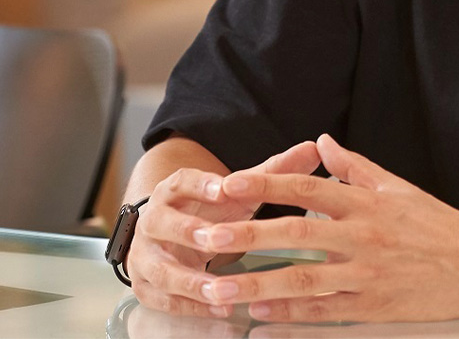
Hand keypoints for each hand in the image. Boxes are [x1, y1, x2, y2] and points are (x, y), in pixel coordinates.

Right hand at [128, 140, 321, 317]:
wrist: (167, 238)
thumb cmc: (209, 212)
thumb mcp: (237, 193)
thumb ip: (272, 172)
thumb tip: (314, 148)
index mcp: (174, 191)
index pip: (181, 181)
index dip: (200, 185)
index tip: (223, 188)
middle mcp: (154, 220)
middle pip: (161, 223)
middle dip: (186, 232)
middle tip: (213, 240)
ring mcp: (145, 256)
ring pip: (160, 268)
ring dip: (189, 281)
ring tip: (219, 290)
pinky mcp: (146, 286)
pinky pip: (163, 300)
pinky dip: (190, 307)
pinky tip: (218, 310)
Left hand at [191, 133, 458, 322]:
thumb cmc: (439, 226)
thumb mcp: (399, 188)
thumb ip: (356, 167)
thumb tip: (322, 143)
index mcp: (367, 202)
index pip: (307, 188)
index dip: (266, 185)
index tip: (229, 184)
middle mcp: (364, 236)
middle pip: (296, 234)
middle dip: (248, 236)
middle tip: (207, 239)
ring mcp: (368, 274)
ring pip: (304, 280)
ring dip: (258, 285)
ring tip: (220, 290)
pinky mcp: (375, 307)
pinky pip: (325, 313)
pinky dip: (291, 317)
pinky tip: (262, 318)